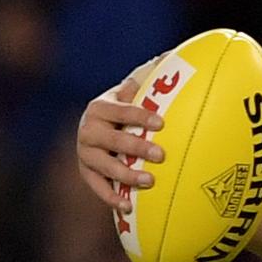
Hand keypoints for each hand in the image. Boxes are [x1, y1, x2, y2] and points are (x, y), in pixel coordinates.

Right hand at [77, 59, 166, 211]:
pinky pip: (96, 186)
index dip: (139, 115)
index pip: (120, 109)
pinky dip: (109, 196)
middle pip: (110, 139)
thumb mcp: (139, 88)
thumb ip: (155, 74)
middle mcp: (88, 129)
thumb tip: (176, 55)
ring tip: (149, 181)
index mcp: (101, 106)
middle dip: (135, 147)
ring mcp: (85, 152)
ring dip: (124, 175)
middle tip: (161, 155)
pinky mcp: (86, 172)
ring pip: (101, 165)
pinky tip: (127, 207)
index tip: (161, 122)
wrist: (106, 125)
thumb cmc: (132, 105)